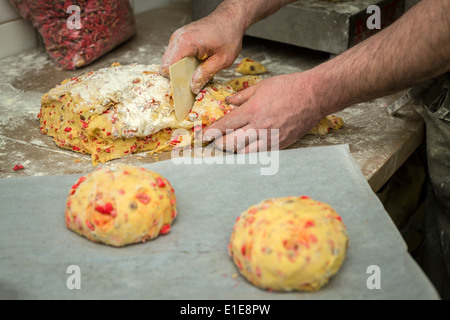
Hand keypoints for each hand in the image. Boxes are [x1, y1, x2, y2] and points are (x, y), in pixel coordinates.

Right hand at [160, 14, 244, 93]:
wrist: (230, 19)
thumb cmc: (228, 35)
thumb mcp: (222, 60)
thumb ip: (206, 74)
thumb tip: (193, 87)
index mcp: (186, 42)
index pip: (168, 67)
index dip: (174, 81)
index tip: (183, 90)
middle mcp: (178, 38)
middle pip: (166, 65)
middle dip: (176, 77)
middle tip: (189, 85)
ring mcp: (177, 37)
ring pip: (169, 61)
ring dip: (178, 70)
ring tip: (193, 75)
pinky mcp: (180, 39)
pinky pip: (174, 55)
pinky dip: (181, 64)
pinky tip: (193, 67)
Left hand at [203, 72, 324, 151]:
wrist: (314, 95)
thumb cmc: (289, 87)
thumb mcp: (261, 87)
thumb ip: (241, 97)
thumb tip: (228, 102)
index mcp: (252, 110)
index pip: (225, 125)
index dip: (211, 132)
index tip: (203, 136)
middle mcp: (260, 127)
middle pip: (231, 143)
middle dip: (218, 144)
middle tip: (213, 143)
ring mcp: (271, 138)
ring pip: (244, 153)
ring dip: (233, 151)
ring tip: (228, 146)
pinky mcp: (281, 145)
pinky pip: (260, 154)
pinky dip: (250, 153)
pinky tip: (246, 149)